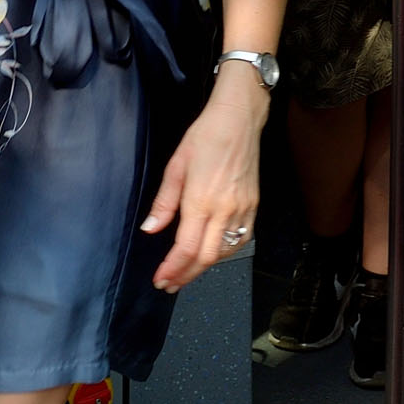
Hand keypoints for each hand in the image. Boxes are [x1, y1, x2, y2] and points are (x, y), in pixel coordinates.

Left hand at [142, 84, 266, 294]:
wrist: (238, 120)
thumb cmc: (205, 137)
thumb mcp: (176, 166)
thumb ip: (163, 203)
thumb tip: (150, 230)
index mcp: (201, 200)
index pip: (186, 248)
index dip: (172, 269)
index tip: (161, 279)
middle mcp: (224, 210)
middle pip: (206, 258)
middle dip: (186, 275)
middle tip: (169, 283)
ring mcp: (242, 210)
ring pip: (224, 253)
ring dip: (204, 267)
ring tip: (186, 272)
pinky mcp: (253, 207)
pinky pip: (240, 240)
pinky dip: (225, 253)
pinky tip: (211, 254)